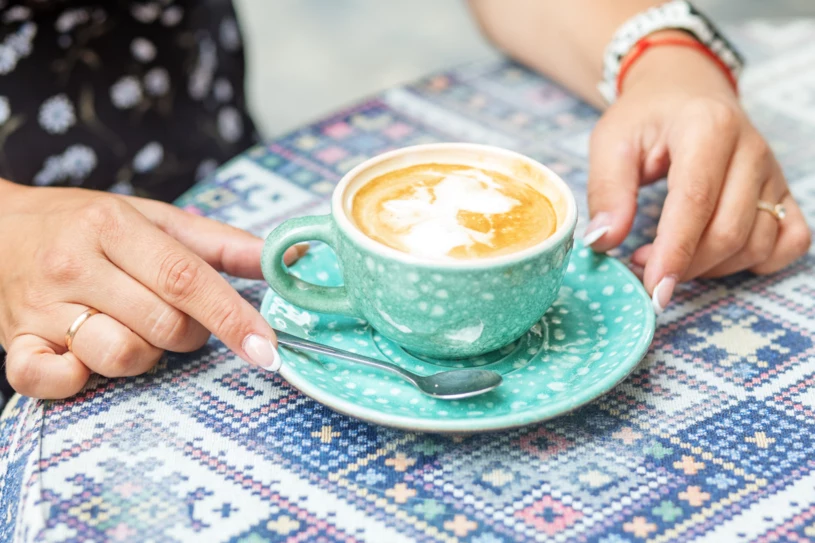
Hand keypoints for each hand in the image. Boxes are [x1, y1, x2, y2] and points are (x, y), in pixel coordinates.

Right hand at [0, 183, 306, 398]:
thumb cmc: (86, 225)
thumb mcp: (153, 218)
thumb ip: (220, 243)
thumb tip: (287, 257)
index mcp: (113, 226)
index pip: (185, 278)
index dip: (233, 317)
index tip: (267, 348)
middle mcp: (74, 264)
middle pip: (163, 324)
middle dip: (189, 333)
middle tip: (175, 316)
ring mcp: (40, 306)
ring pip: (120, 356)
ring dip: (144, 354)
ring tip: (132, 329)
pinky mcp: (15, 341)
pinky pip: (52, 379)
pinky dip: (79, 378)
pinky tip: (86, 359)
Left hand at [583, 38, 810, 311]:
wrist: (683, 90)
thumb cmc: (645, 117)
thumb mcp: (611, 142)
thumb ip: (606, 191)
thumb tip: (604, 242)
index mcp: (707, 127)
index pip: (696, 202)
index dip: (674, 252)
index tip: (653, 289)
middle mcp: (750, 149)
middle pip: (729, 231)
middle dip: (685, 265)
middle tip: (642, 263)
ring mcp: (772, 171)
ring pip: (756, 244)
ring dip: (711, 267)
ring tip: (669, 255)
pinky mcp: (783, 190)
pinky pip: (791, 241)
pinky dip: (758, 261)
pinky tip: (718, 257)